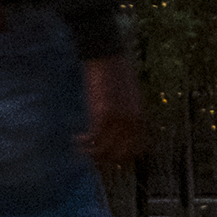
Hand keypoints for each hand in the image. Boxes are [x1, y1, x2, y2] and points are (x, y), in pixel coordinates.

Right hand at [81, 55, 147, 173]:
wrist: (108, 57)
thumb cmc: (117, 74)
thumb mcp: (130, 97)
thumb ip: (129, 115)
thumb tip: (122, 132)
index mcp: (140, 118)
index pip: (136, 150)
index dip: (122, 157)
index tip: (108, 158)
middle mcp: (132, 122)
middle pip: (121, 155)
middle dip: (105, 159)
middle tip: (92, 155)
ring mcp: (119, 120)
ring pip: (105, 151)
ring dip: (91, 154)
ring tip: (79, 149)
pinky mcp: (103, 114)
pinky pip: (93, 139)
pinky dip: (83, 143)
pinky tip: (76, 139)